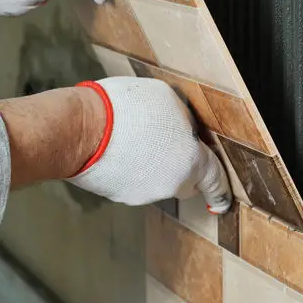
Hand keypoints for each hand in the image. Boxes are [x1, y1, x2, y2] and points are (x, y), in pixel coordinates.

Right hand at [69, 77, 232, 211]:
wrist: (80, 129)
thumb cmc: (127, 109)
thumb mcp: (168, 99)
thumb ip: (184, 121)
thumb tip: (184, 130)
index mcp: (191, 161)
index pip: (214, 180)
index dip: (220, 191)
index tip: (222, 202)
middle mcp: (171, 184)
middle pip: (186, 181)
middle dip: (183, 167)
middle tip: (167, 142)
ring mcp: (144, 194)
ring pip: (159, 182)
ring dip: (154, 165)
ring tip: (134, 137)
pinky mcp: (120, 196)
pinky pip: (135, 182)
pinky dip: (132, 170)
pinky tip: (119, 148)